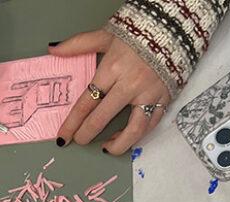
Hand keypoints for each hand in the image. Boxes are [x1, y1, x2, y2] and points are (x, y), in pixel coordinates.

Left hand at [52, 30, 170, 154]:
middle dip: (86, 134)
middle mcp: (131, 83)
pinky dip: (137, 135)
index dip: (72, 123)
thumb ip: (78, 44)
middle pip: (102, 117)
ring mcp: (150, 92)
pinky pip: (151, 124)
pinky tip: (125, 136)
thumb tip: (54, 49)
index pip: (86, 102)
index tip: (63, 137)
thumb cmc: (139, 32)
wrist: (175, 26)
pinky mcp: (165, 97)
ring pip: (133, 129)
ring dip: (118, 144)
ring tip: (106, 147)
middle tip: (80, 140)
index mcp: (113, 67)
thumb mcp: (106, 35)